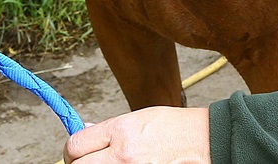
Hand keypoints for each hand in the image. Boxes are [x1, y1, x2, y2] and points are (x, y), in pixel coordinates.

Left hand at [62, 106, 209, 162]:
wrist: (206, 143)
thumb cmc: (176, 128)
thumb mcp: (139, 118)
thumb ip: (108, 129)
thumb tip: (84, 133)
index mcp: (121, 131)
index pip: (76, 145)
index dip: (71, 151)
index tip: (75, 153)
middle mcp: (123, 156)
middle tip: (86, 162)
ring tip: (110, 163)